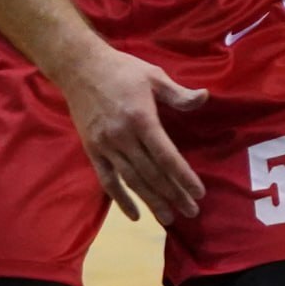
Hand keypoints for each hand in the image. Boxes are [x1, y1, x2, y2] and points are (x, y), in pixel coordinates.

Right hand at [58, 43, 206, 222]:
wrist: (80, 67)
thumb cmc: (122, 70)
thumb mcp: (154, 75)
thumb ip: (178, 93)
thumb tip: (205, 97)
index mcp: (141, 119)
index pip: (166, 156)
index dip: (183, 177)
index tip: (198, 193)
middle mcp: (123, 137)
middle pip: (152, 174)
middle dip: (173, 195)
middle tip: (191, 212)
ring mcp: (106, 146)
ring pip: (132, 181)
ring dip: (151, 202)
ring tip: (169, 218)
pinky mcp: (92, 151)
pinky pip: (107, 180)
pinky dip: (120, 199)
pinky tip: (134, 215)